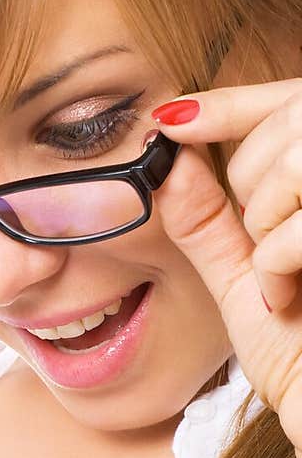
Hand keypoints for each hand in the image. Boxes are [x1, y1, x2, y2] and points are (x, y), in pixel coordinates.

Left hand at [150, 79, 301, 457]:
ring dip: (267, 231)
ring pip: (293, 166)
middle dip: (251, 184)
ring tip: (282, 281)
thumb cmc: (300, 355)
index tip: (171, 119)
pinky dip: (277, 270)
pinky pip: (293, 229)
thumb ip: (211, 220)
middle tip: (262, 248)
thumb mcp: (245, 279)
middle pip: (290, 121)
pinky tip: (290, 301)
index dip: (231, 102)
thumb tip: (169, 159)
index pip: (291, 102)